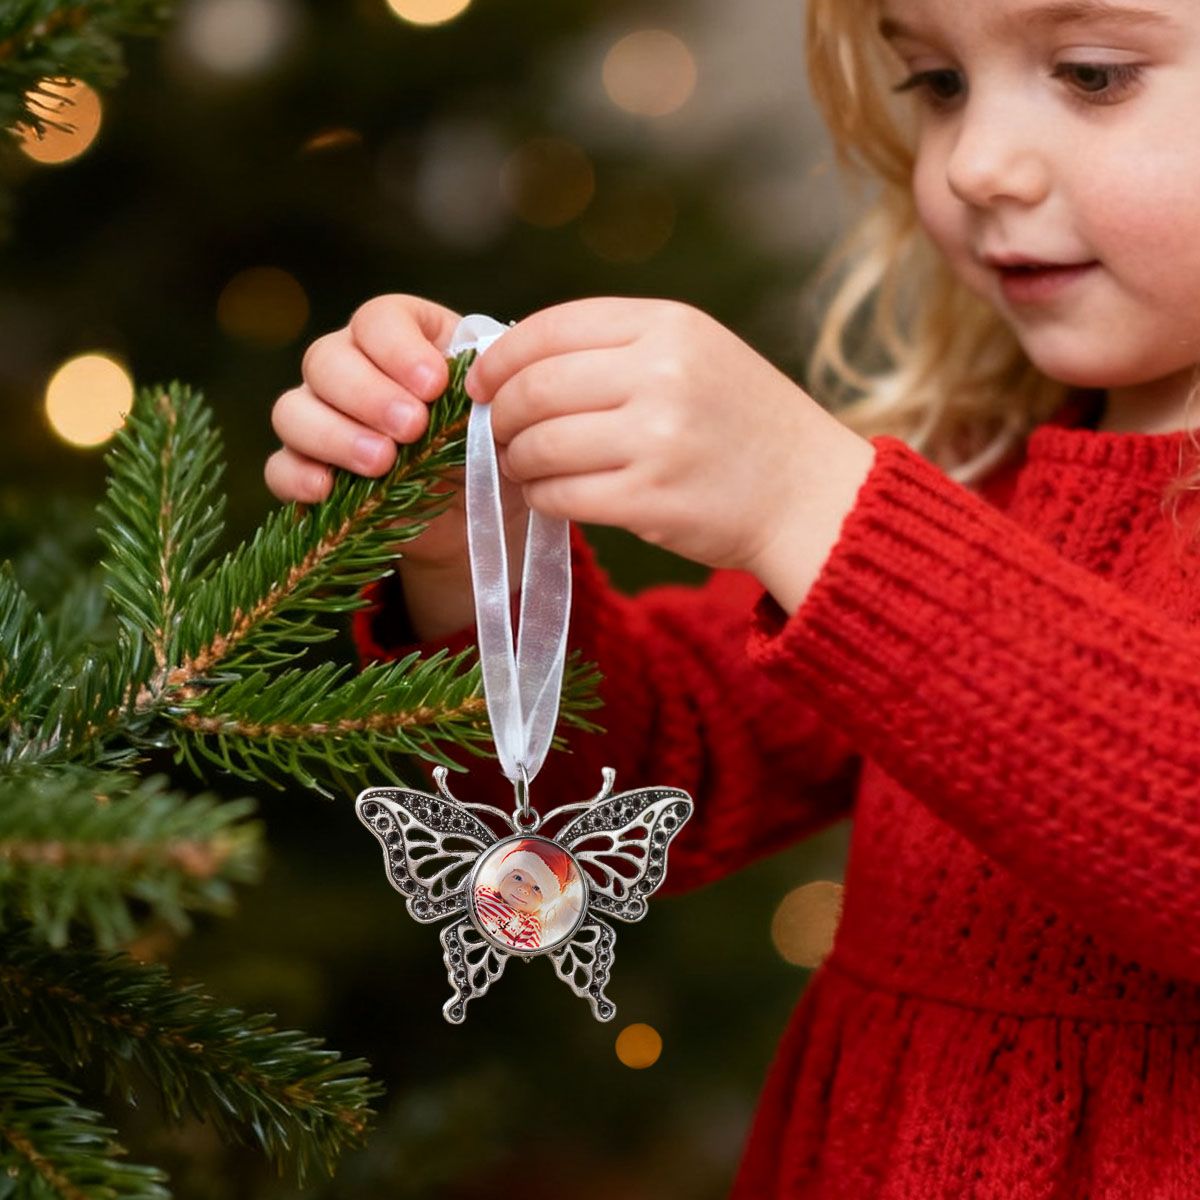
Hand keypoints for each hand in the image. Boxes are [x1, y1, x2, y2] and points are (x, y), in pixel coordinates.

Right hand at [265, 294, 526, 570]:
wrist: (479, 513)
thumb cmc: (489, 448)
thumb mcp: (494, 419)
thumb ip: (475, 398)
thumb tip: (460, 391)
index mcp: (402, 339)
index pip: (378, 320)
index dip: (399, 349)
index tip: (435, 385)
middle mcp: (351, 368)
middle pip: (325, 359)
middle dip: (368, 394)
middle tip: (412, 428)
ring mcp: (320, 418)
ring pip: (293, 409)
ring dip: (335, 435)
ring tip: (382, 463)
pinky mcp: (308, 471)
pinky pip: (279, 466)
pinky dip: (298, 476)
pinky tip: (327, 489)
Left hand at [466, 297, 875, 609]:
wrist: (810, 495)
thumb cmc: (743, 424)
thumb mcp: (697, 354)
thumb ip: (619, 347)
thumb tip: (516, 361)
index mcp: (670, 326)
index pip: (552, 327)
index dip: (501, 356)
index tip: (480, 381)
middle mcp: (663, 374)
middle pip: (536, 387)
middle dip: (499, 413)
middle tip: (495, 431)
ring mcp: (657, 439)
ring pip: (541, 444)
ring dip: (517, 460)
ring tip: (523, 466)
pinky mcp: (650, 500)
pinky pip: (562, 495)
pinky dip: (542, 497)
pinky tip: (550, 496)